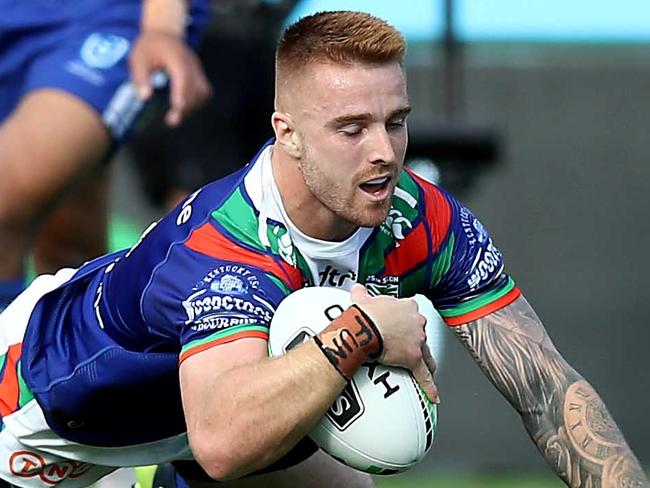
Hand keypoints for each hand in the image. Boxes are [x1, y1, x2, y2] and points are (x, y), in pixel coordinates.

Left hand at [129, 30, 211, 126]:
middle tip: (171, 121)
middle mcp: (191, 62)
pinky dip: (196, 103)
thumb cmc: (149, 47)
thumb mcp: (137, 59)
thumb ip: (140, 77)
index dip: (182, 92)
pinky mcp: (200, 75)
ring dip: (192, 106)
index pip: (183, 75)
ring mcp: (198, 69)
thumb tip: (145, 98)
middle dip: (186, 106)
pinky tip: (183, 108)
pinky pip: (204, 92)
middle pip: (196, 87)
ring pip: (203, 92)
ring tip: (176, 116)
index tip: (177, 108)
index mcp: (175, 55)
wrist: (164, 33)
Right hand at [350, 284, 438, 402]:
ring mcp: (417, 341)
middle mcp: (416, 323)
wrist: (365, 326)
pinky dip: (429, 386)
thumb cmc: (366, 313)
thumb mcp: (363, 299)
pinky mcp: (413, 358)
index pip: (412, 314)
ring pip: (426, 354)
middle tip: (409, 347)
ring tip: (426, 369)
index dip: (407, 321)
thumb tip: (357, 289)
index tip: (403, 325)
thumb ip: (363, 293)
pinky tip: (433, 395)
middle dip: (417, 341)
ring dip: (426, 361)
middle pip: (421, 334)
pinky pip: (423, 375)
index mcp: (407, 307)